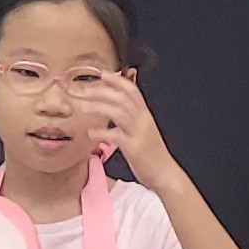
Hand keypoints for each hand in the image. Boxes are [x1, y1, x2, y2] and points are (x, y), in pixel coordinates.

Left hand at [66, 71, 176, 186]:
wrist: (165, 175)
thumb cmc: (152, 156)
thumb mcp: (143, 132)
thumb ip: (131, 120)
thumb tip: (116, 111)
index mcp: (145, 116)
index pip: (132, 91)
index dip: (118, 80)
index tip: (103, 74)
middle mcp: (143, 121)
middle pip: (122, 98)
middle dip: (102, 91)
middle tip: (84, 90)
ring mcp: (139, 134)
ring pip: (119, 112)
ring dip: (99, 106)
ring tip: (83, 107)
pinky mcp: (134, 148)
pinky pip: (116, 135)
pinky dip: (101, 132)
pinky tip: (91, 132)